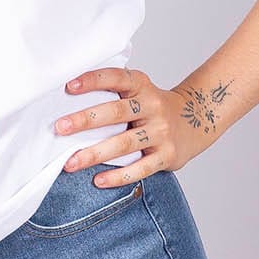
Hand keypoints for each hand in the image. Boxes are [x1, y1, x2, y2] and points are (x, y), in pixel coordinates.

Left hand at [52, 64, 216, 185]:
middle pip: (116, 112)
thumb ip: (114, 91)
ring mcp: (161, 132)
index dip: (93, 80)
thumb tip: (67, 97)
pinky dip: (118, 176)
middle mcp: (152, 106)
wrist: (198, 120)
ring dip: (95, 154)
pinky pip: (140, 168)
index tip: (69, 86)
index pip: (116, 78)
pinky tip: (98, 180)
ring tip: (70, 163)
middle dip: (86, 120)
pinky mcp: (167, 155)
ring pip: (125, 144)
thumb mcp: (140, 90)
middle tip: (60, 128)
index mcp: (142, 86)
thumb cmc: (153, 107)